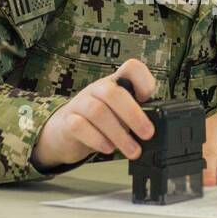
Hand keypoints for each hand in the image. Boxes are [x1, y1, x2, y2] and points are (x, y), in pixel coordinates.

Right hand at [31, 58, 155, 169]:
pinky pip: (79, 126)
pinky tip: (108, 148)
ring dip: (118, 133)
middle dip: (133, 115)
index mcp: (115, 83)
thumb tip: (151, 129)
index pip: (130, 68)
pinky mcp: (67, 121)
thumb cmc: (100, 122)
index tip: (149, 98)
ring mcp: (80, 104)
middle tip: (147, 134)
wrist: (65, 132)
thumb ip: (135, 116)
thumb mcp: (120, 114)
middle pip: (112, 93)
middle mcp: (97, 90)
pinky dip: (96, 139)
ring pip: (97, 111)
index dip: (143, 79)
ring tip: (132, 150)